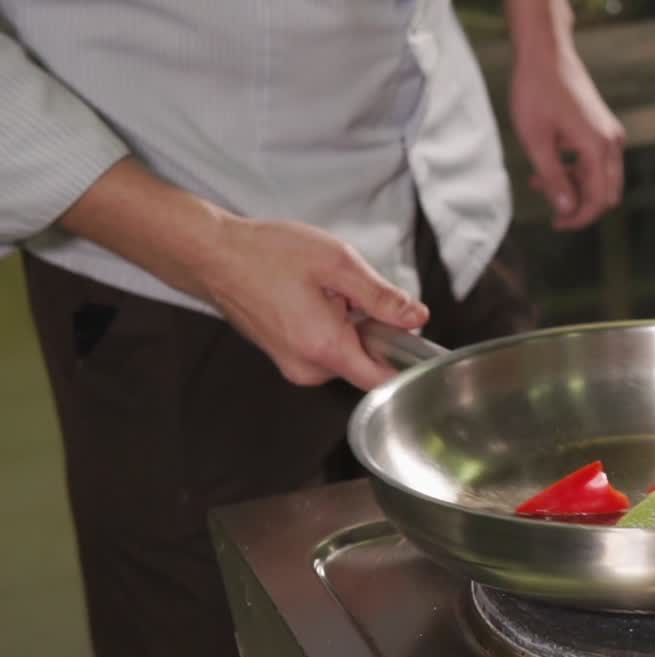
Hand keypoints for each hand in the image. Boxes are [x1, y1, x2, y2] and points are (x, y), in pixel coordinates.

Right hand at [58, 158, 427, 390]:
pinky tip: (311, 299)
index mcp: (325, 348)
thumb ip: (383, 296)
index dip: (407, 360)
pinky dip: (330, 327)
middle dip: (373, 330)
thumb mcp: (338, 264)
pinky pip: (325, 349)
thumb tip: (417, 318)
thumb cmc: (267, 254)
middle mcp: (308, 368)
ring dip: (350, 326)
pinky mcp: (286, 357)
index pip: (384, 380)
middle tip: (352, 294)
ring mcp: (294, 365)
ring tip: (325, 292)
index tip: (413, 336)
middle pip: (367, 363)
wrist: (213, 255)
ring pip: (346, 354)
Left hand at [510, 48, 625, 229]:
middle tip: (552, 211)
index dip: (579, 218)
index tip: (556, 223)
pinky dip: (576, 171)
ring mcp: (609, 132)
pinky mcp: (601, 126)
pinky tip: (548, 168)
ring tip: (539, 183)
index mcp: (598, 147)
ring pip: (600, 178)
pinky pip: (596, 161)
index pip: (600, 199)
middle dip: (580, 206)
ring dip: (575, 187)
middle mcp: (612, 141)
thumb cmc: (536, 91)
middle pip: (607, 193)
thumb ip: (552, 178)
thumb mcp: (536, 140)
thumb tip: (566, 209)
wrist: (545, 51)